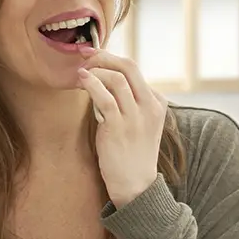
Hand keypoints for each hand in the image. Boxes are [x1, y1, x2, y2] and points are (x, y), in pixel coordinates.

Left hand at [76, 48, 166, 206]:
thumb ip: (131, 103)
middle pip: (130, 67)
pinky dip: (91, 84)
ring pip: (117, 78)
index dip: (112, 60)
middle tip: (86, 54)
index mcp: (157, 103)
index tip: (95, 59)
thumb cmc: (133, 153)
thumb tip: (106, 81)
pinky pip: (104, 96)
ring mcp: (136, 116)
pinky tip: (82, 80)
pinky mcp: (118, 126)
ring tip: (81, 72)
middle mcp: (150, 107)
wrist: (135, 184)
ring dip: (96, 70)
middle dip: (105, 56)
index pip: (135, 71)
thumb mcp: (140, 124)